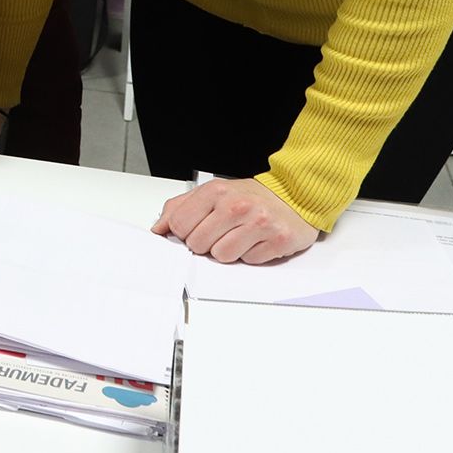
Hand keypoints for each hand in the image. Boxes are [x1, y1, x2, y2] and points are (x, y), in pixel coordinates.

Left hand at [152, 178, 317, 263]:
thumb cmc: (250, 196)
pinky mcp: (278, 240)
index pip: (180, 225)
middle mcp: (237, 205)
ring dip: (228, 251)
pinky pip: (249, 261)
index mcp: (216, 191)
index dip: (185, 232)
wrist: (293, 196)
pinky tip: (257, 240)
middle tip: (221, 232)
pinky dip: (250, 255)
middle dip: (206, 243)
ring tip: (239, 236)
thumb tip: (159, 228)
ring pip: (222, 256)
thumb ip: (180, 208)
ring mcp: (259, 223)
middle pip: (198, 244)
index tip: (196, 229)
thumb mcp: (212, 193)